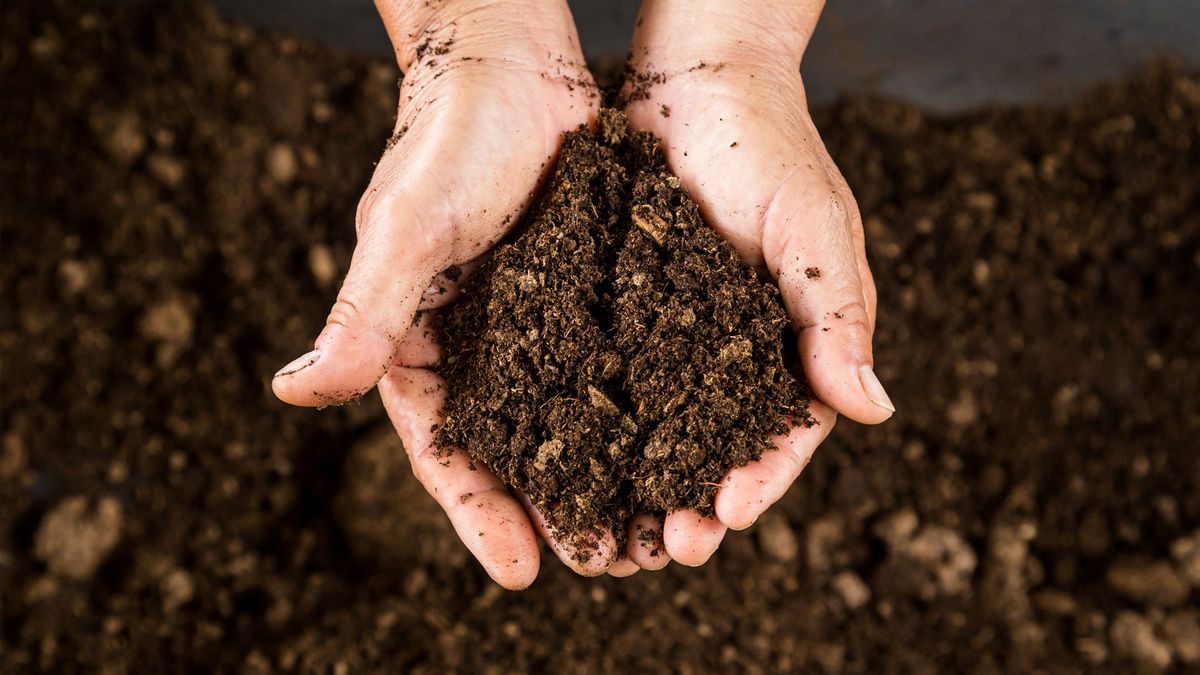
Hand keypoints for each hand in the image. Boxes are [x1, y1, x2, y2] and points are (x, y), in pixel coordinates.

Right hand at [272, 0, 611, 587]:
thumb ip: (362, 315)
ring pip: (567, 417)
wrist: (510, 58)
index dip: (477, 512)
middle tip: (601, 565)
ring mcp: (532, 322)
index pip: (443, 447)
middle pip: (511, 449)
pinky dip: (637, 409)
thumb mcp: (407, 230)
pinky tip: (676, 445)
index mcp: (417, 341)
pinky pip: (609, 364)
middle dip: (550, 510)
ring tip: (646, 530)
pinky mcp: (581, 293)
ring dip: (602, 474)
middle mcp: (475, 343)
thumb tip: (292, 394)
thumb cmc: (446, 136)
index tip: (519, 573)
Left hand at [614, 0, 894, 569]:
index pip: (786, 430)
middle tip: (667, 546)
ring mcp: (675, 335)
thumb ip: (836, 315)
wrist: (693, 80)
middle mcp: (733, 350)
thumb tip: (873, 410)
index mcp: (793, 341)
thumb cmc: (768, 146)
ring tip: (618, 530)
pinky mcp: (622, 312)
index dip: (761, 478)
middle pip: (718, 447)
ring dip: (642, 483)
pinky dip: (596, 425)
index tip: (728, 516)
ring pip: (659, 429)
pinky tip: (569, 461)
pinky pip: (609, 378)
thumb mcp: (813, 229)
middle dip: (696, 501)